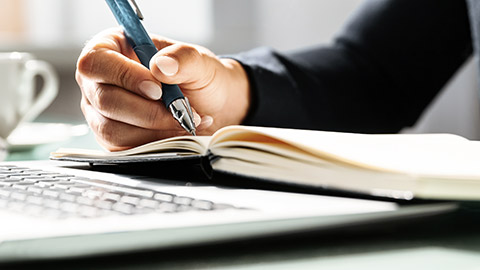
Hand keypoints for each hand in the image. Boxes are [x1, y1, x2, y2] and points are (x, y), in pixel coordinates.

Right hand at [76, 28, 249, 150]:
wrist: (213, 107)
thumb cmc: (199, 78)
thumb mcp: (199, 61)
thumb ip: (183, 58)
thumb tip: (160, 66)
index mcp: (111, 48)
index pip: (97, 61)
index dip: (125, 77)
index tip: (157, 89)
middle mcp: (99, 81)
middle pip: (104, 100)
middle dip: (147, 111)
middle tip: (179, 111)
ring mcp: (102, 112)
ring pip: (112, 129)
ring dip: (154, 129)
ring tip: (184, 121)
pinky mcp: (113, 139)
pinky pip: (124, 148)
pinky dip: (155, 143)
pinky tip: (178, 132)